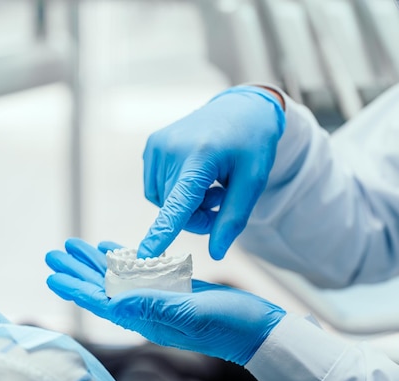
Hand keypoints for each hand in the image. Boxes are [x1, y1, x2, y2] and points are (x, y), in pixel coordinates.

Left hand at [45, 238, 285, 365]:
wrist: (258, 329)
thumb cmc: (229, 325)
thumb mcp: (191, 313)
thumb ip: (153, 306)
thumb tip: (114, 301)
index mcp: (147, 317)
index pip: (103, 301)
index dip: (77, 287)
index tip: (54, 273)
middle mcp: (148, 309)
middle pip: (104, 288)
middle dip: (78, 270)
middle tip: (54, 252)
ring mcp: (161, 298)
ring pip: (119, 278)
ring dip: (96, 262)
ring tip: (76, 246)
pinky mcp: (175, 288)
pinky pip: (142, 272)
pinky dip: (125, 259)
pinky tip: (113, 249)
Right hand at [138, 85, 285, 259]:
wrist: (241, 108)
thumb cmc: (252, 144)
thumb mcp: (253, 181)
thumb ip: (233, 218)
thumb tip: (216, 253)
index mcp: (201, 156)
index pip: (179, 202)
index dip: (162, 232)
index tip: (145, 254)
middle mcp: (171, 148)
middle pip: (173, 210)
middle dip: (196, 217)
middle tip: (221, 202)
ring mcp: (157, 145)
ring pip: (163, 203)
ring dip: (185, 206)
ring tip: (210, 186)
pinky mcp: (152, 146)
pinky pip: (156, 189)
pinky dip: (174, 193)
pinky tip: (195, 178)